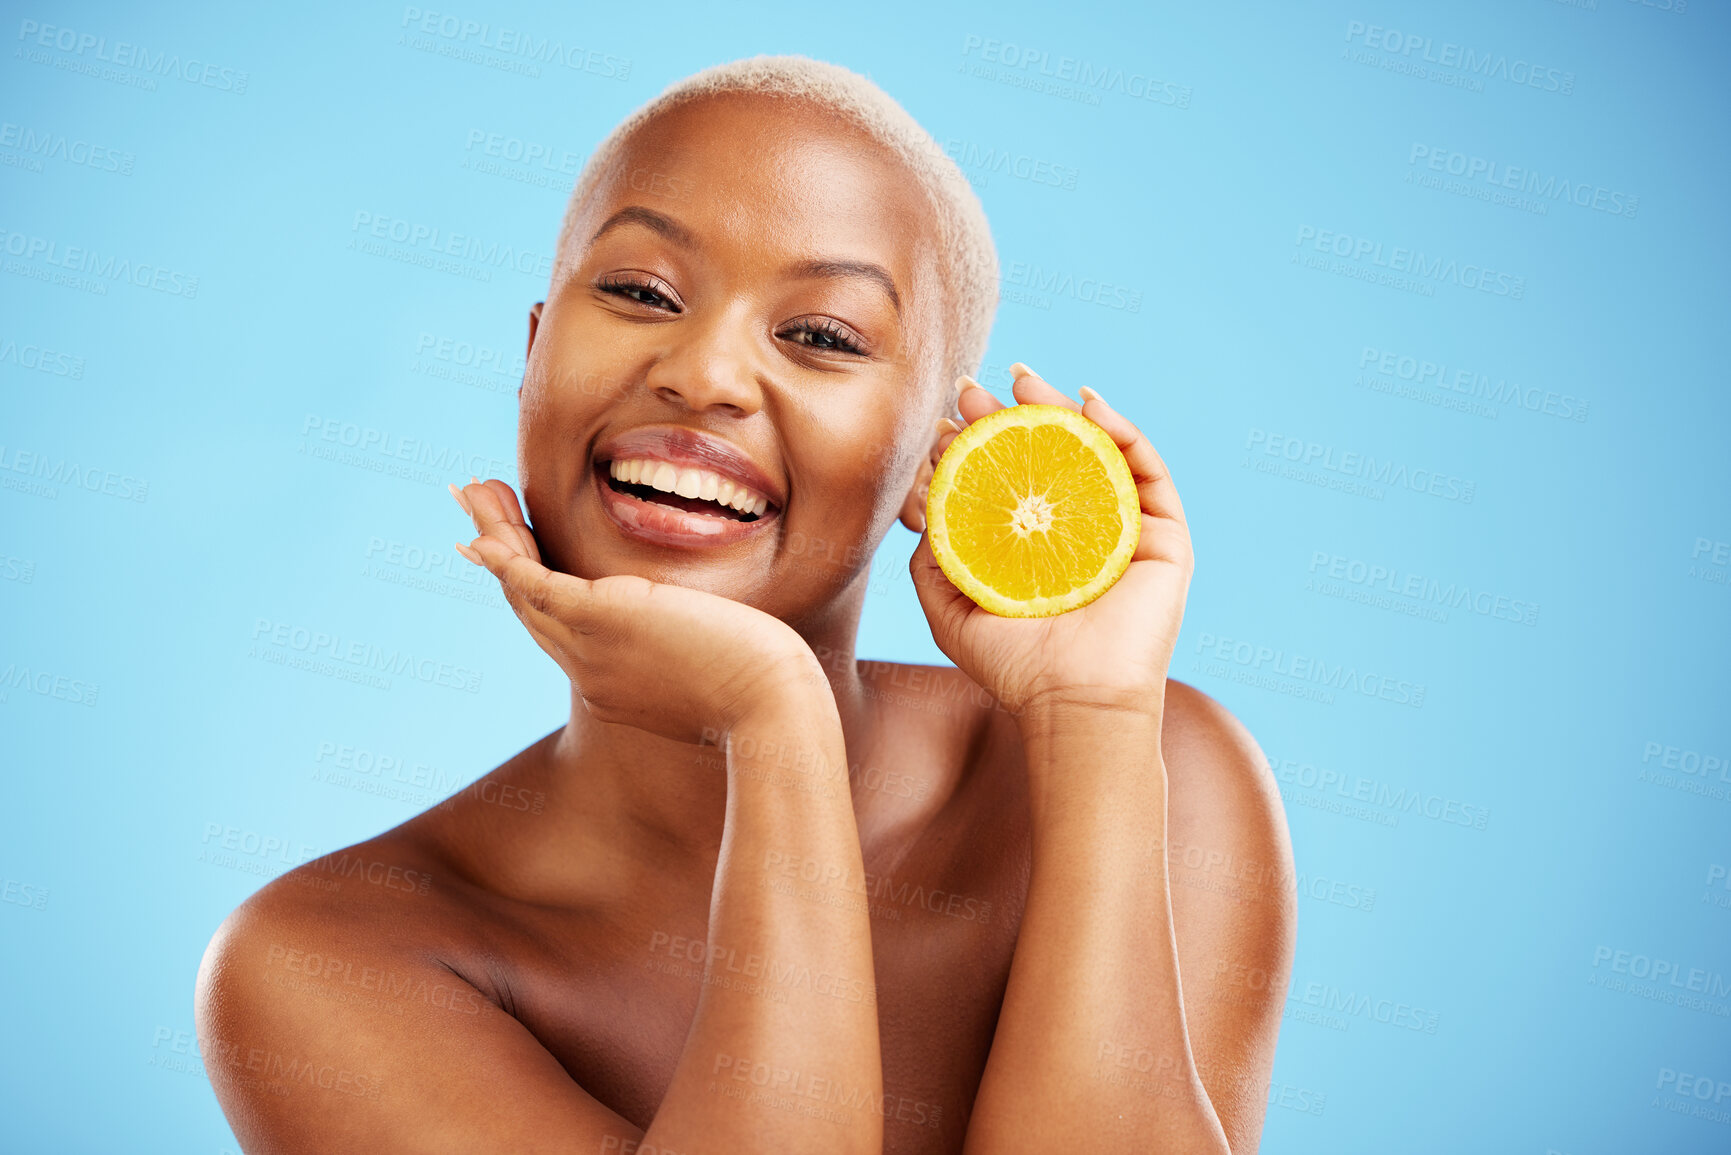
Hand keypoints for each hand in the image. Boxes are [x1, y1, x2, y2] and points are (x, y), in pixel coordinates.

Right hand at [451, 478, 830, 743]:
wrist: (774, 711)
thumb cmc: (769, 691)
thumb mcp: (719, 667)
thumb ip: (694, 646)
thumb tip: (711, 629)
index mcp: (615, 682)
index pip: (561, 627)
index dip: (529, 585)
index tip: (512, 549)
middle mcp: (591, 671)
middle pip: (528, 605)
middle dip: (499, 551)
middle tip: (479, 505)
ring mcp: (591, 650)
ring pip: (523, 589)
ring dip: (494, 537)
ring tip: (474, 492)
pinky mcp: (602, 621)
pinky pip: (536, 582)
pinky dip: (506, 553)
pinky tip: (489, 527)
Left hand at [909, 365, 1193, 725]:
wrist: (1074, 702)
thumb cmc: (1013, 665)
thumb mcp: (951, 608)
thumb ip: (932, 558)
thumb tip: (924, 500)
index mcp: (1037, 548)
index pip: (1010, 479)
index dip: (977, 444)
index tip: (942, 421)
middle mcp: (1082, 534)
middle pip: (1050, 455)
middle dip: (1010, 414)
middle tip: (971, 389)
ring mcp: (1126, 532)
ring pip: (1098, 451)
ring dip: (1060, 407)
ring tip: (1022, 379)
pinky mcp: (1166, 538)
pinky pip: (1149, 471)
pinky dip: (1123, 430)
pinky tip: (1088, 404)